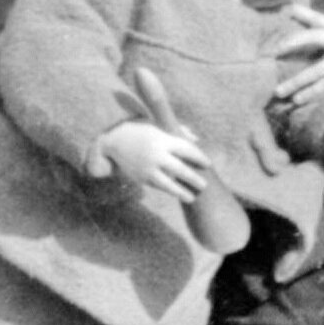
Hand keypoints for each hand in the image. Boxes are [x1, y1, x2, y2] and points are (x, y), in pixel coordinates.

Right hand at [94, 119, 211, 203]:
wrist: (115, 141)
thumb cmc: (142, 130)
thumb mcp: (159, 126)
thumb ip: (178, 132)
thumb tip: (196, 139)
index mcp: (162, 140)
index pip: (186, 150)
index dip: (199, 157)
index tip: (208, 164)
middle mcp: (156, 155)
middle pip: (180, 168)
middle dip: (193, 178)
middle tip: (205, 185)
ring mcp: (148, 168)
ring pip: (168, 184)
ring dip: (181, 192)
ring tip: (192, 198)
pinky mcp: (141, 178)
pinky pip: (158, 186)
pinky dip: (169, 190)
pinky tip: (178, 194)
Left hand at [274, 8, 323, 102]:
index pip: (317, 17)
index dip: (299, 12)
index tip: (283, 11)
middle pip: (310, 36)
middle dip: (290, 44)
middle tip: (273, 53)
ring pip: (314, 69)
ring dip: (295, 82)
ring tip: (279, 92)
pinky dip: (311, 92)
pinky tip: (299, 100)